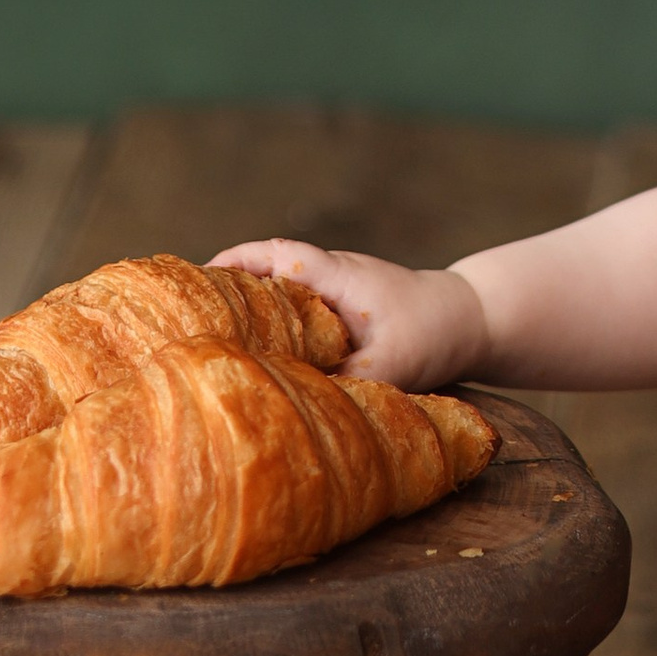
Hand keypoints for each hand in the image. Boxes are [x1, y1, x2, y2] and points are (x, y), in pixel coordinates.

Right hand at [211, 240, 486, 391]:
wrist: (475, 322)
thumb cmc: (433, 333)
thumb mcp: (389, 364)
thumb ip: (343, 381)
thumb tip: (295, 400)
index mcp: (335, 275)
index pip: (274, 255)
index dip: (233, 263)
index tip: (194, 278)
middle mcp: (330, 276)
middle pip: (265, 272)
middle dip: (225, 289)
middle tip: (181, 315)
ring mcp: (335, 292)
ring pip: (279, 294)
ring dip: (248, 310)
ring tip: (206, 340)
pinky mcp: (342, 313)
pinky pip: (296, 314)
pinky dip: (273, 327)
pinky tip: (256, 358)